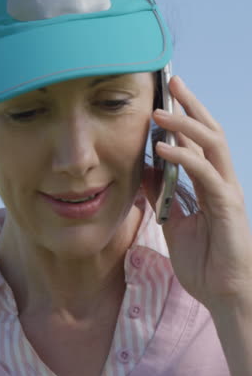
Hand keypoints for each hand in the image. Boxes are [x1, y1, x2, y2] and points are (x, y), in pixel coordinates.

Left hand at [142, 75, 251, 311]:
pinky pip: (205, 173)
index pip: (198, 142)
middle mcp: (221, 181)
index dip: (184, 117)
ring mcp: (227, 191)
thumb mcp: (173, 222)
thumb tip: (147, 169)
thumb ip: (162, 195)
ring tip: (160, 109)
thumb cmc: (204, 261)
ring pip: (212, 144)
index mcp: (209, 184)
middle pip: (210, 132)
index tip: (165, 98)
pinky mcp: (228, 205)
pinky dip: (184, 157)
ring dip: (186, 123)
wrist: (224, 294)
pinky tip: (163, 149)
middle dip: (192, 105)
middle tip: (173, 81)